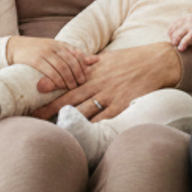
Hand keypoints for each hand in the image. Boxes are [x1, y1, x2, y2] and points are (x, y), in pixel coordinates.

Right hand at [6, 36, 94, 92]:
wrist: (15, 47)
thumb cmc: (38, 51)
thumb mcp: (57, 50)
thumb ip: (75, 55)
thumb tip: (96, 60)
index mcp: (60, 44)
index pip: (77, 54)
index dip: (83, 66)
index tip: (86, 76)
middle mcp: (54, 47)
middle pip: (71, 61)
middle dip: (77, 73)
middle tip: (81, 84)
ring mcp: (44, 53)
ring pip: (62, 67)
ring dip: (68, 79)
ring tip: (71, 87)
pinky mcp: (35, 60)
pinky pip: (49, 71)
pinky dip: (56, 79)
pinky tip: (60, 86)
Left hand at [31, 41, 182, 121]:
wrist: (156, 62)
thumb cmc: (131, 59)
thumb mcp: (108, 57)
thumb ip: (90, 62)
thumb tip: (76, 59)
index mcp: (93, 70)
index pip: (68, 78)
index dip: (51, 84)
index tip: (35, 89)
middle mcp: (98, 83)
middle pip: (70, 97)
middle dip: (51, 107)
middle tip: (34, 115)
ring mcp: (109, 95)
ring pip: (84, 110)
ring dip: (68, 119)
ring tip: (52, 129)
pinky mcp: (121, 105)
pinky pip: (102, 119)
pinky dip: (91, 126)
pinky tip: (80, 133)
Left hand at [166, 14, 191, 50]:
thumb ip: (184, 28)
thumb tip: (173, 38)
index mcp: (186, 17)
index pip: (173, 26)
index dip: (171, 33)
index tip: (172, 39)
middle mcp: (187, 20)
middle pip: (174, 31)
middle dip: (173, 38)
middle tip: (174, 44)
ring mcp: (190, 25)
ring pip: (177, 35)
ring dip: (175, 42)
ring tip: (176, 47)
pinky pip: (185, 40)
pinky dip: (182, 45)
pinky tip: (181, 49)